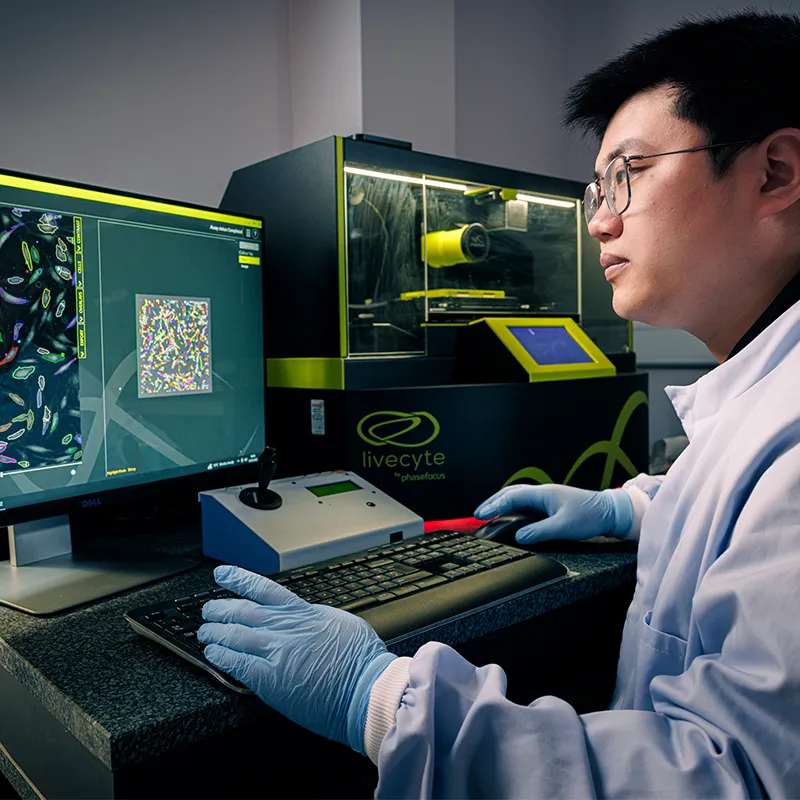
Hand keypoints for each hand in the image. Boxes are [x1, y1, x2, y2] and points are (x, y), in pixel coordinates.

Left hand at [198, 565, 395, 753]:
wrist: (365, 689)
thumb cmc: (361, 660)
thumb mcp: (340, 622)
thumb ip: (316, 618)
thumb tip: (306, 616)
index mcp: (303, 612)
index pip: (262, 589)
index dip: (238, 578)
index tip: (222, 574)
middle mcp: (286, 628)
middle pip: (242, 611)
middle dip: (220, 608)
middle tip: (208, 610)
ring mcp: (277, 653)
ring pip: (234, 635)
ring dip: (214, 633)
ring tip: (204, 633)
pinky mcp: (271, 680)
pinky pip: (237, 664)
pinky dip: (221, 657)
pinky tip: (212, 655)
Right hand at [474, 484, 632, 544]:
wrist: (610, 511)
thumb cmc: (590, 516)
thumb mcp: (564, 526)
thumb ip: (540, 531)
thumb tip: (519, 537)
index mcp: (543, 494)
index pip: (512, 497)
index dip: (494, 505)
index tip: (480, 514)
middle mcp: (542, 493)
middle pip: (511, 493)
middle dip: (492, 502)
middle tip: (478, 514)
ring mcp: (547, 498)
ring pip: (517, 497)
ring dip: (502, 504)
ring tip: (489, 514)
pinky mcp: (551, 505)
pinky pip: (526, 504)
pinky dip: (512, 508)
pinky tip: (510, 517)